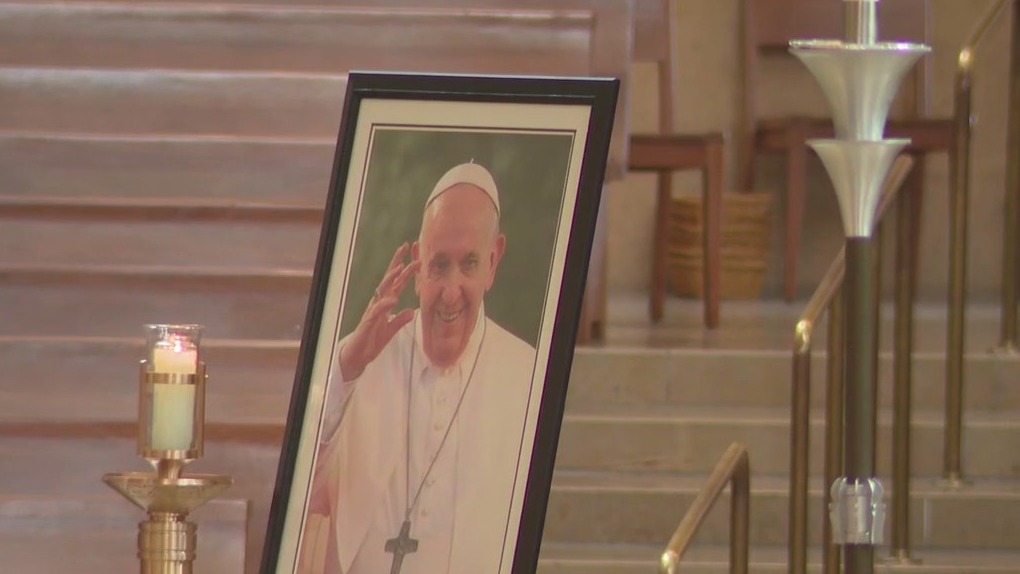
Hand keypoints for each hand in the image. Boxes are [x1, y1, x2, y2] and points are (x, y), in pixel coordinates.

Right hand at [338, 243, 419, 380]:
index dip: (405, 269)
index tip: (415, 256)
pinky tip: (393, 299)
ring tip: (401, 267)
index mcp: (385, 304)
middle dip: (398, 263)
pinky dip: (385, 304)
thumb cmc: (372, 341)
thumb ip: (400, 320)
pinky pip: (377, 310)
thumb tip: (412, 311)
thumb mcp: (391, 330)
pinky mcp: (368, 322)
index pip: (397, 283)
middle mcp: (379, 303)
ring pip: (382, 290)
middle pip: (389, 279)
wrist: (358, 356)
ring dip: (391, 278)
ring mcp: (373, 310)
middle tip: (406, 248)